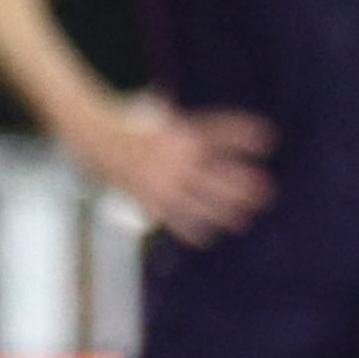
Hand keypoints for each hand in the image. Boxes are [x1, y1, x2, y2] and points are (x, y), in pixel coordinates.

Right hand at [68, 93, 274, 246]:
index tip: (268, 137)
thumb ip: (183, 136)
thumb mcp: (159, 122)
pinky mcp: (146, 195)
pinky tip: (206, 235)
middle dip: (242, 182)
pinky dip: (190, 227)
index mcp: (180, 132)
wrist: (89, 131)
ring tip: (244, 218)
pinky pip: (172, 215)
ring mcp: (160, 177)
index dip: (243, 134)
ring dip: (223, 209)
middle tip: (267, 190)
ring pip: (199, 198)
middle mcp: (174, 156)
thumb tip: (206, 147)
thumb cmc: (125, 124)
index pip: (218, 131)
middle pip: (215, 171)